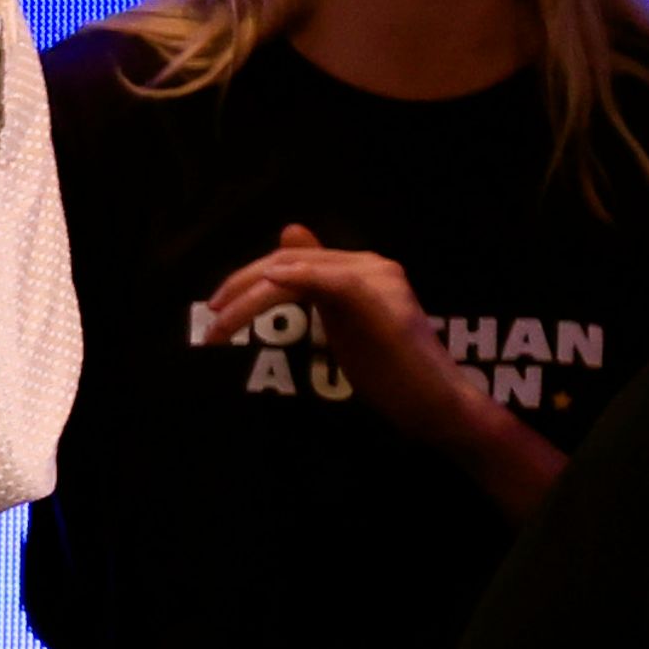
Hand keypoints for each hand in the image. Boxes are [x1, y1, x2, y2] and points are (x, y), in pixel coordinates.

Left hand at [198, 225, 475, 429]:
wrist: (437, 404)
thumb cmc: (393, 374)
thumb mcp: (342, 327)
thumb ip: (315, 288)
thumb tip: (287, 244)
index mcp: (361, 269)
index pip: (290, 263)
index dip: (247, 281)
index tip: (218, 309)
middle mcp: (370, 264)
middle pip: (286, 263)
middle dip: (240, 287)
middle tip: (211, 318)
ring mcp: (376, 277)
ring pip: (294, 271)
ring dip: (249, 297)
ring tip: (220, 324)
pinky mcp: (377, 296)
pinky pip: (326, 279)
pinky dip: (290, 280)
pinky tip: (264, 289)